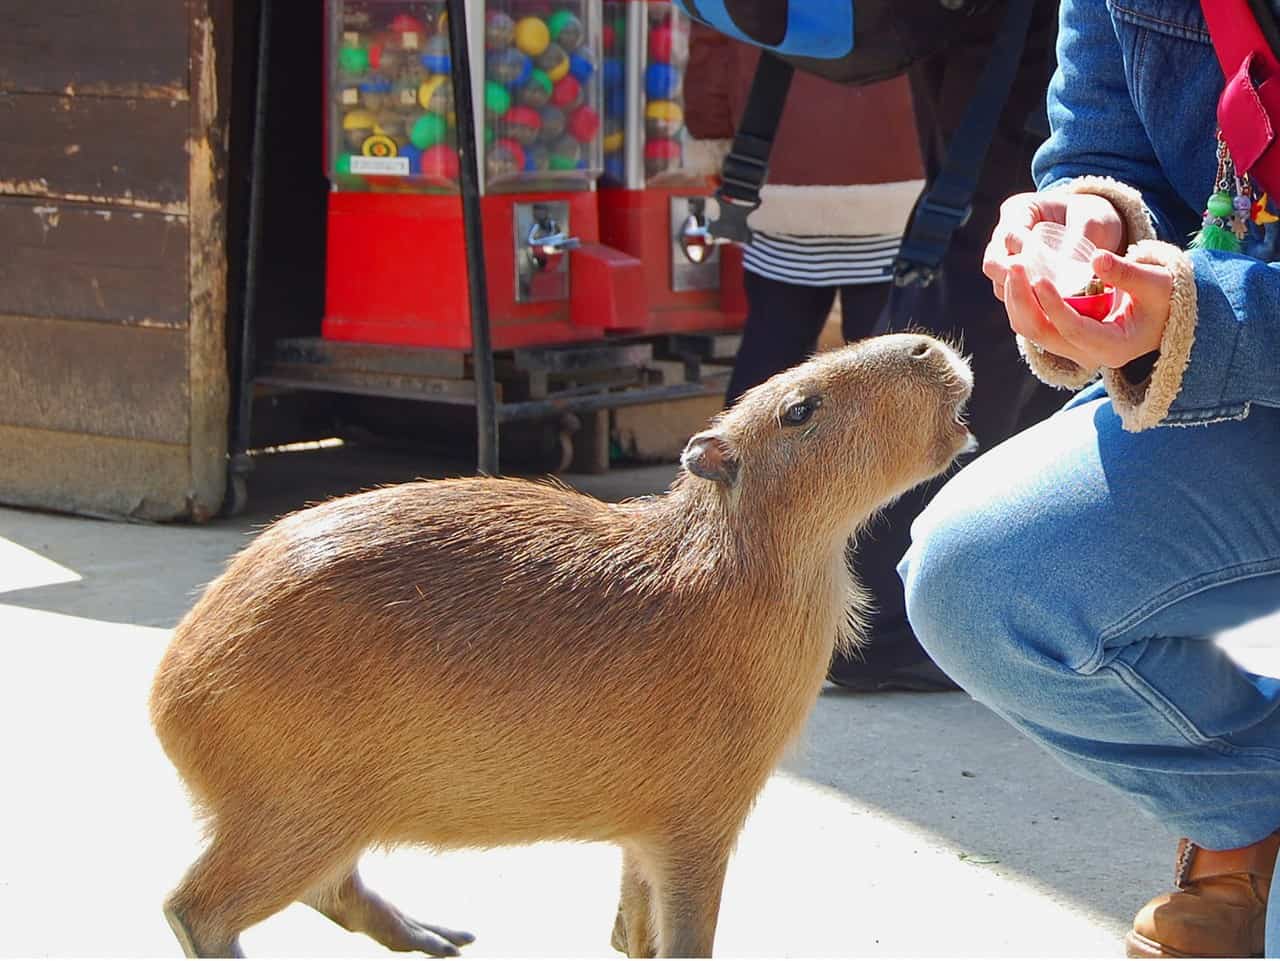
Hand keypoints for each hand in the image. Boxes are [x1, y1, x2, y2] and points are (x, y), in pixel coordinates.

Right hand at [983, 191, 1125, 301]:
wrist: (1094, 225)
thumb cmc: (1093, 216)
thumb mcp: (1091, 222)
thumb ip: (1079, 243)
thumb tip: (1069, 275)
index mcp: (1019, 210)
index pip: (1009, 235)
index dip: (1024, 254)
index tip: (1047, 271)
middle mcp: (1004, 235)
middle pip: (993, 262)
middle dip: (1013, 280)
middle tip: (1039, 294)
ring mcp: (1006, 258)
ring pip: (999, 282)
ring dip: (1019, 295)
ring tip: (1045, 304)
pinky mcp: (1014, 279)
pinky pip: (1011, 294)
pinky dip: (1026, 302)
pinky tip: (1046, 309)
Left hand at [1005, 250, 1172, 369]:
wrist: (1166, 315)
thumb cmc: (1167, 298)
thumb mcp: (1157, 283)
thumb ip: (1128, 273)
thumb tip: (1096, 257)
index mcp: (1113, 347)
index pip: (1074, 330)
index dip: (1053, 306)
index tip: (1038, 278)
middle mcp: (1087, 355)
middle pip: (1042, 333)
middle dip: (1023, 300)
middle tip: (1014, 264)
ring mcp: (1072, 349)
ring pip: (1031, 330)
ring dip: (1016, 300)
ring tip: (1012, 265)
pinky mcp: (1063, 337)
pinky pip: (1033, 323)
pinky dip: (1022, 301)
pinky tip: (1018, 275)